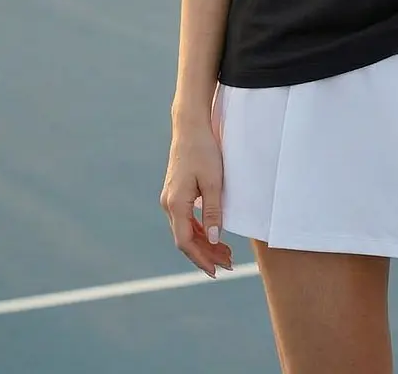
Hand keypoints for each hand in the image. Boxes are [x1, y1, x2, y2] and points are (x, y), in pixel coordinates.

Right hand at [159, 123, 232, 277]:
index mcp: (176, 204)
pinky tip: (213, 235)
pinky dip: (199, 230)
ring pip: (185, 230)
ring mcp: (170, 198)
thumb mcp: (214, 182)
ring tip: (225, 253)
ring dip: (204, 243)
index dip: (201, 259)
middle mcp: (169, 204)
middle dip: (206, 254)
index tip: (217, 270)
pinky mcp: (176, 192)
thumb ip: (213, 212)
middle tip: (229, 263)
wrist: (191, 126)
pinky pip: (186, 219)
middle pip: (185, 239)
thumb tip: (213, 239)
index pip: (185, 242)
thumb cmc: (204, 150)